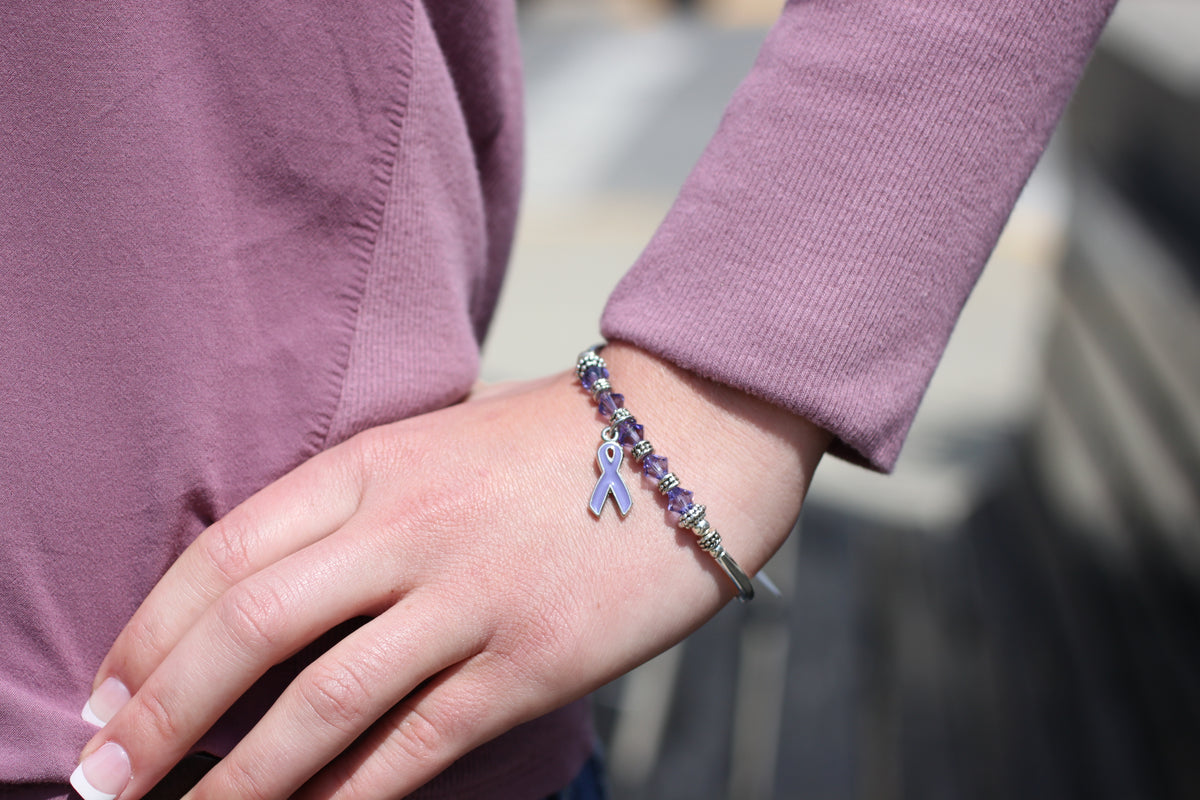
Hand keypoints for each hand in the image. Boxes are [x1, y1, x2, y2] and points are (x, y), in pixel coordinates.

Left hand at [74, 342, 829, 798]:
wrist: (693, 433)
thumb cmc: (561, 443)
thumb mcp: (439, 445)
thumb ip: (359, 505)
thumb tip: (271, 591)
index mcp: (376, 463)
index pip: (229, 551)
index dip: (149, 632)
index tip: (104, 695)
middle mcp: (409, 526)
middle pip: (249, 627)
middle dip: (161, 713)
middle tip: (105, 777)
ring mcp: (470, 596)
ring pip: (319, 704)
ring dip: (237, 779)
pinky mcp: (529, 661)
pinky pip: (414, 745)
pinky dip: (344, 799)